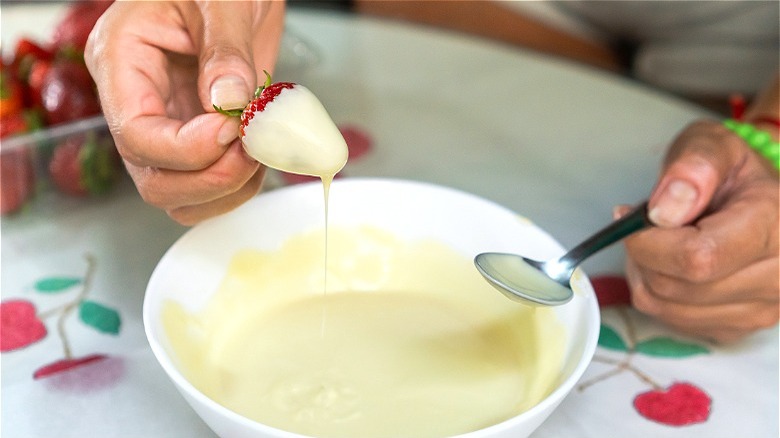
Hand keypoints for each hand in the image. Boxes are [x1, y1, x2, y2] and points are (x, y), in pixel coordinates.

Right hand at [85, 1, 284, 224]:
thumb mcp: (222, 0)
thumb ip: (226, 51)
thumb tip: (228, 104)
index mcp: (122, 62)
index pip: (137, 135)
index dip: (187, 149)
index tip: (232, 131)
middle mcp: (138, 101)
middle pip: (153, 179)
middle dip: (208, 178)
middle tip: (252, 151)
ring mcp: (168, 123)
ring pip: (179, 194)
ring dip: (225, 191)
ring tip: (260, 153)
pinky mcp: (199, 136)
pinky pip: (206, 186)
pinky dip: (238, 187)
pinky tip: (262, 158)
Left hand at [620, 120, 778, 342]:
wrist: (763, 201)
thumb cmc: (734, 173)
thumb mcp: (714, 146)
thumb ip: (692, 167)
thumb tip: (664, 211)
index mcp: (776, 227)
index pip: (697, 258)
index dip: (650, 241)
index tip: (634, 218)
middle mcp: (778, 278)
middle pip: (675, 286)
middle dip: (643, 253)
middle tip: (647, 226)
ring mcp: (762, 310)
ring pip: (667, 308)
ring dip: (645, 274)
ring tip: (660, 243)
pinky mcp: (739, 328)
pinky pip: (673, 321)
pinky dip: (658, 294)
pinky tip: (672, 266)